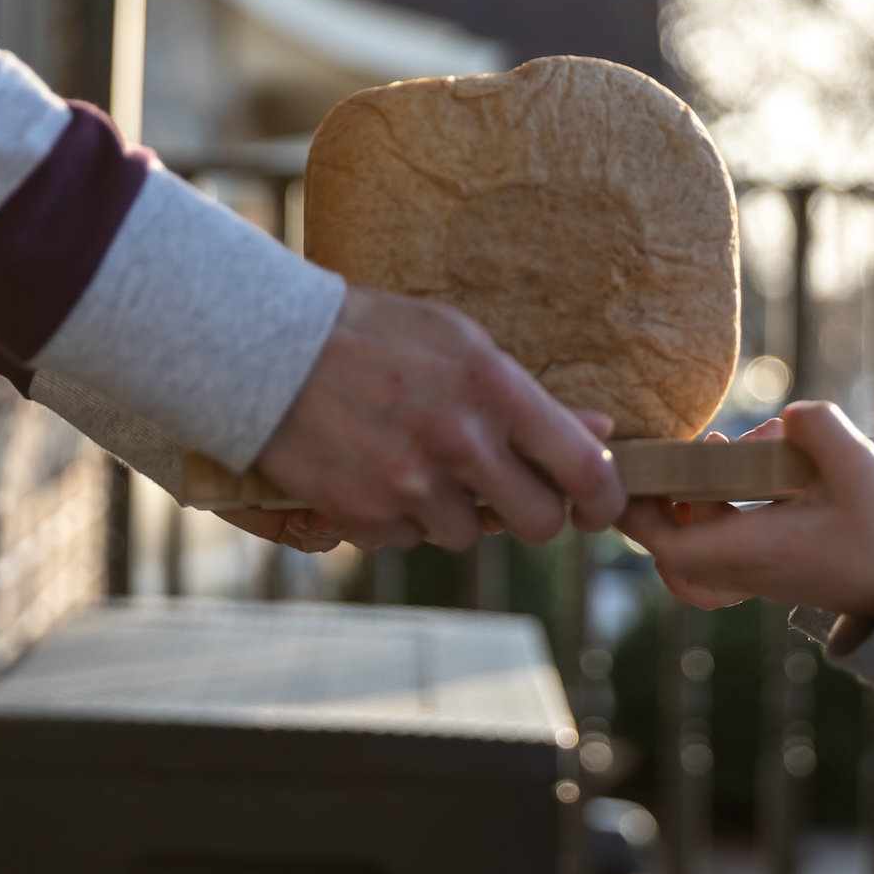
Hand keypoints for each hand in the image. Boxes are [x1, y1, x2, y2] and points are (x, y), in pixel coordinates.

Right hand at [254, 286, 625, 549]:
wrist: (269, 348)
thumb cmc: (374, 335)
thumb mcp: (461, 343)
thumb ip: (530, 397)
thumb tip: (600, 433)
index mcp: (494, 390)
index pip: (583, 468)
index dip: (604, 499)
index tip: (597, 506)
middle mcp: (459, 443)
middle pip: (537, 523)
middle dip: (530, 512)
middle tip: (509, 489)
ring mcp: (411, 487)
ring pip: (467, 534)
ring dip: (454, 510)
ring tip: (418, 460)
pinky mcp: (366, 516)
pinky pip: (408, 538)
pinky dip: (400, 516)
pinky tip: (376, 469)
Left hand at [620, 402, 873, 618]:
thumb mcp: (860, 466)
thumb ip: (818, 427)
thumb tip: (781, 417)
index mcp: (753, 549)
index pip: (667, 542)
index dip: (637, 509)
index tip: (638, 466)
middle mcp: (745, 568)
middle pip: (669, 546)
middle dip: (661, 498)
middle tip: (681, 449)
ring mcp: (756, 573)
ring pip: (693, 550)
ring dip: (690, 504)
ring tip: (718, 452)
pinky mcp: (772, 566)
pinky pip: (719, 553)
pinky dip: (712, 518)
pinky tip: (741, 474)